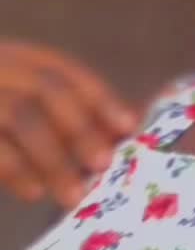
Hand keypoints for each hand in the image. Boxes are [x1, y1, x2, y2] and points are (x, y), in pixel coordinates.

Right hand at [0, 39, 137, 209]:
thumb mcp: (15, 100)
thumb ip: (59, 113)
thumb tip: (121, 128)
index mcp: (9, 57)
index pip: (59, 68)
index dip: (97, 95)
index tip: (129, 124)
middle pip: (43, 88)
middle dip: (79, 126)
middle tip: (104, 163)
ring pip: (19, 114)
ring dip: (53, 156)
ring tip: (75, 193)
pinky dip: (16, 169)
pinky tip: (35, 191)